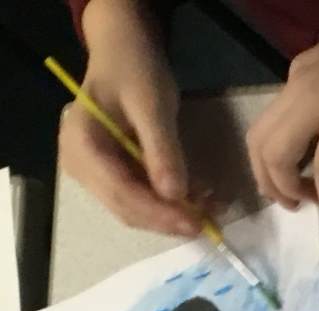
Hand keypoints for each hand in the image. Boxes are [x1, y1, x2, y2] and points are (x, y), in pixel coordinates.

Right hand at [59, 0, 198, 236]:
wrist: (123, 52)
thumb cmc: (134, 71)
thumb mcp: (152, 105)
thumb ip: (162, 150)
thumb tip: (175, 195)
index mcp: (81, 144)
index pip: (120, 193)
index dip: (159, 214)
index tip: (195, 224)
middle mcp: (80, 164)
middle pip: (126, 207)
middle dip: (169, 219)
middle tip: (210, 224)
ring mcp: (94, 171)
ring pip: (135, 208)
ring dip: (173, 214)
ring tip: (211, 209)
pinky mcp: (112, 172)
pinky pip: (141, 196)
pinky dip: (170, 202)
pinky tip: (199, 197)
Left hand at [246, 0, 318, 217]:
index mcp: (301, 71)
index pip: (272, 120)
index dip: (272, 158)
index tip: (294, 178)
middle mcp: (299, 86)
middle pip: (259, 141)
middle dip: (267, 180)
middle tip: (289, 201)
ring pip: (278, 155)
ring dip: (286, 188)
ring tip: (307, 205)